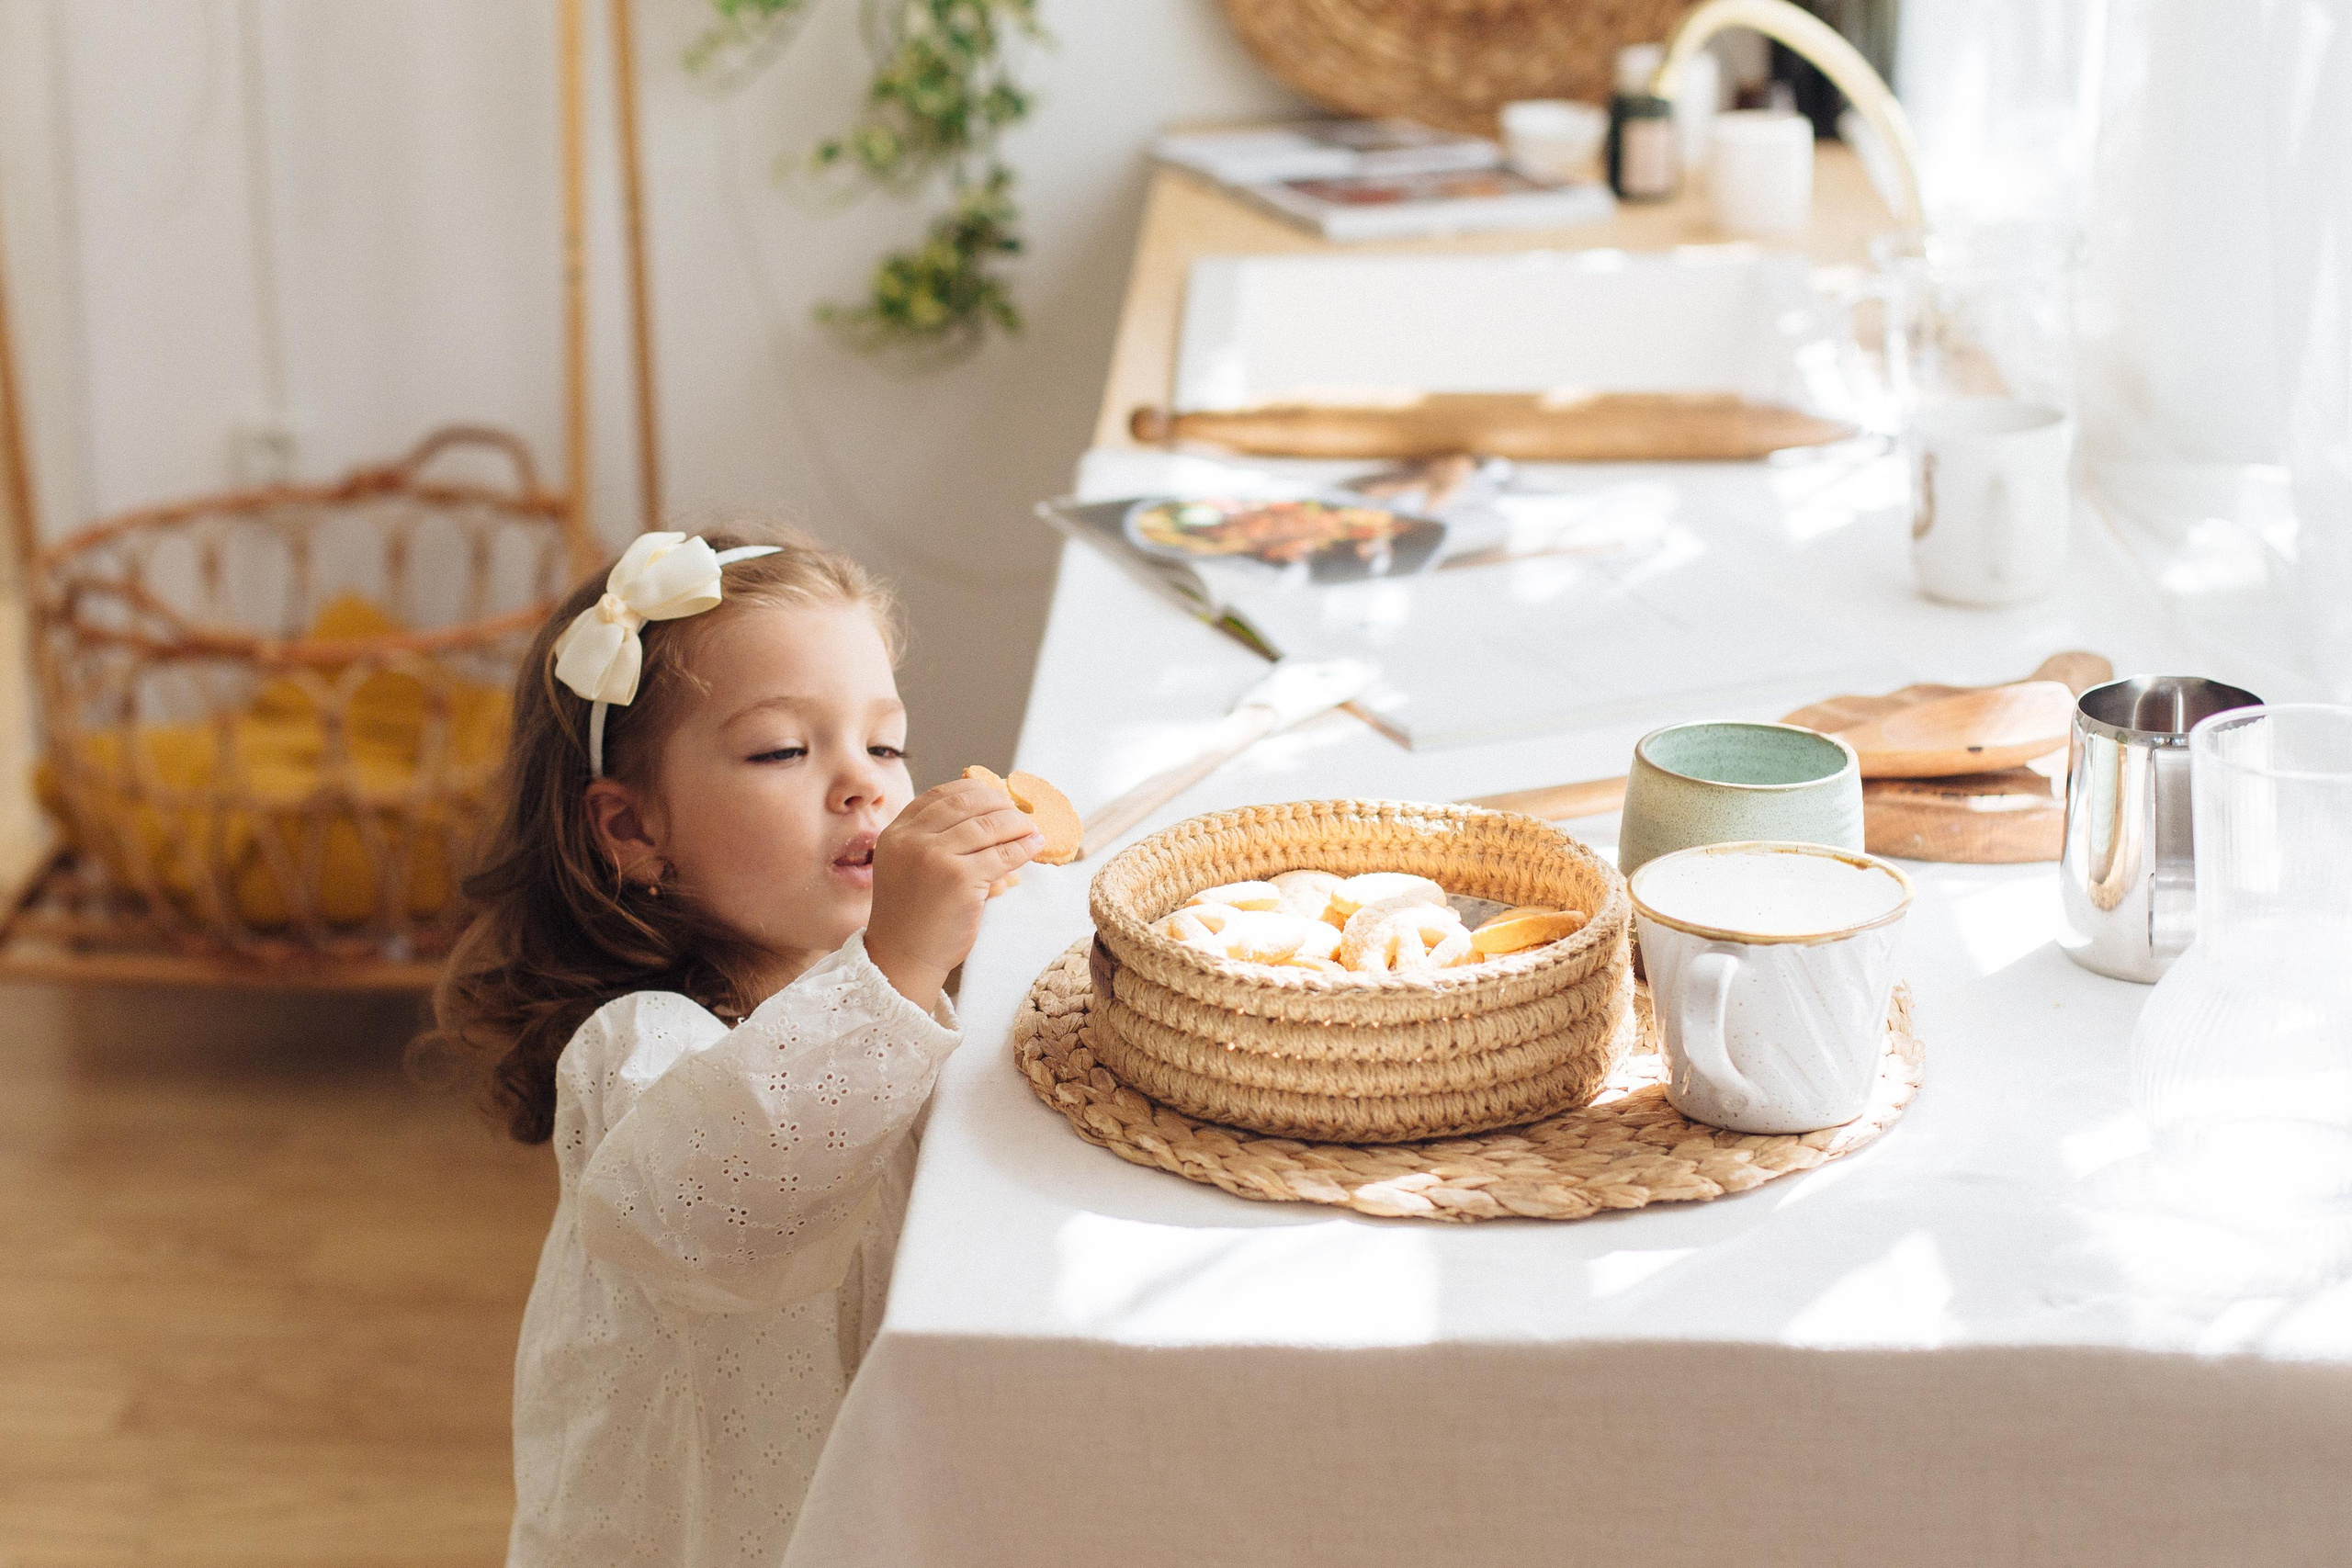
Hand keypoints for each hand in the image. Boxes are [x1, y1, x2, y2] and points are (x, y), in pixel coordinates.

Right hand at [865, 778, 1040, 1008]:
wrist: (902, 958)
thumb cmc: (912, 916)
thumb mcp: (909, 867)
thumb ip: (936, 841)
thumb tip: (992, 818)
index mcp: (896, 833)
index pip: (940, 795)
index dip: (974, 791)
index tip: (996, 796)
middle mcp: (912, 839)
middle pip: (967, 804)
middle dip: (999, 803)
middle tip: (1019, 812)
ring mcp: (935, 857)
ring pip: (989, 825)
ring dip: (1017, 823)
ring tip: (1032, 828)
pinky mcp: (960, 879)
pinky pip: (1003, 854)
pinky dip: (1024, 848)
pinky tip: (1034, 846)